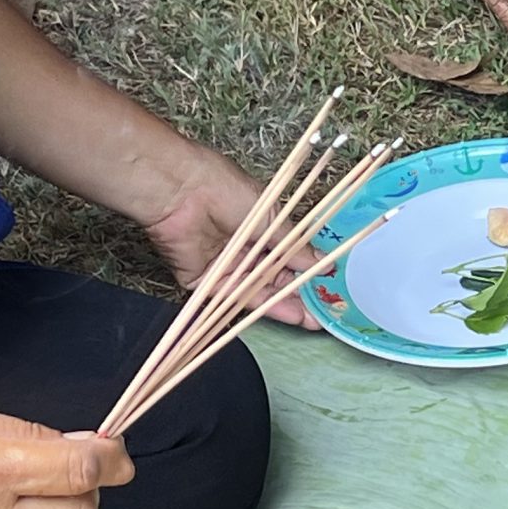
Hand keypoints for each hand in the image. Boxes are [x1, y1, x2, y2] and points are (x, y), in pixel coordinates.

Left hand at [141, 148, 307, 324]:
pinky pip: (235, 298)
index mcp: (257, 226)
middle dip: (297, 293)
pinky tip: (288, 314)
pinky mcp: (205, 283)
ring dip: (283, 304)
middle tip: (321, 311)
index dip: (304, 269)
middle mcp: (241, 248)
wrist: (182, 192)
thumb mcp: (270, 216)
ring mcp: (224, 266)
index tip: (325, 284)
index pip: (284, 254)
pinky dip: (261, 306)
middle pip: (271, 277)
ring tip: (311, 320)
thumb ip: (293, 244)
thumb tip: (319, 260)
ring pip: (257, 291)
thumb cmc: (224, 189)